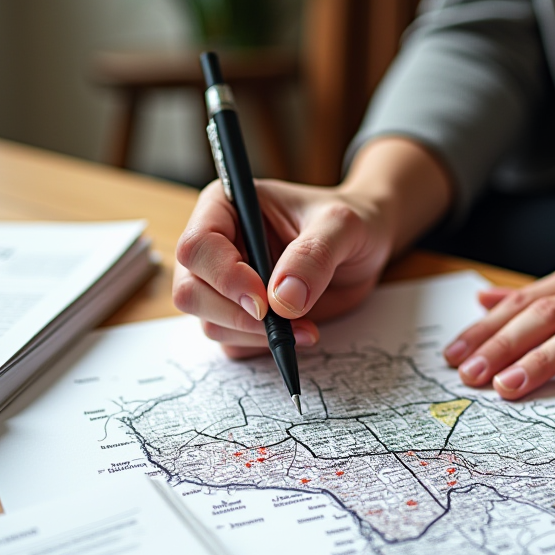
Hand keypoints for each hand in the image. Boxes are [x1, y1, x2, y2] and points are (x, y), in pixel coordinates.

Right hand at [173, 138, 452, 356]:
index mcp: (225, 207)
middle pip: (191, 292)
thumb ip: (314, 255)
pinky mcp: (241, 316)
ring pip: (210, 324)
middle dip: (235, 315)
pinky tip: (301, 332)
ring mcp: (224, 285)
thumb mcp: (342, 226)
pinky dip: (264, 347)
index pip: (197, 247)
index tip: (265, 301)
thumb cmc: (350, 223)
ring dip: (255, 336)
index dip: (225, 278)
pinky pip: (234, 345)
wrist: (364, 248)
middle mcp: (216, 247)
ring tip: (305, 326)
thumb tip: (282, 299)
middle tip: (285, 321)